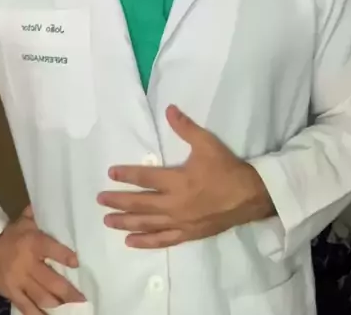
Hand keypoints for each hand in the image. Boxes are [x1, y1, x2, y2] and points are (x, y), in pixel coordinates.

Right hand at [0, 205, 85, 313]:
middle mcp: (27, 263)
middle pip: (52, 281)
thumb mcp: (25, 220)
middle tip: (83, 298)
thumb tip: (57, 205)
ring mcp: (19, 281)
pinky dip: (39, 314)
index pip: (53, 250)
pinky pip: (26, 308)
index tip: (78, 264)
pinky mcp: (11, 293)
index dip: (67, 257)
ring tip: (71, 307)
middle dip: (69, 292)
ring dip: (58, 304)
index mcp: (33, 242)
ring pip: (42, 297)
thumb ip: (41, 215)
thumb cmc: (10, 233)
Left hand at [97, 105, 273, 248]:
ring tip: (107, 221)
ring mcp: (180, 222)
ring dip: (125, 222)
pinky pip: (162, 240)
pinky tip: (130, 241)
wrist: (250, 196)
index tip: (110, 173)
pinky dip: (145, 241)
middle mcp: (175, 204)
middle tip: (100, 200)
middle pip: (140, 203)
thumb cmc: (226, 169)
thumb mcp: (207, 143)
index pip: (145, 177)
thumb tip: (169, 108)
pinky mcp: (188, 234)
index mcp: (178, 180)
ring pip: (147, 224)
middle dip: (118, 201)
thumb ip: (185, 127)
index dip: (126, 175)